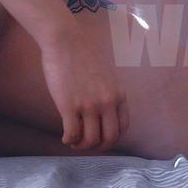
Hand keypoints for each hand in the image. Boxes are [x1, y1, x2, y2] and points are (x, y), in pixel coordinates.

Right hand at [39, 21, 128, 150]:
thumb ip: (107, 93)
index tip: (101, 138)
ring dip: (81, 145)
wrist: (64, 39)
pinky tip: (65, 137)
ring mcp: (88, 105)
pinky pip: (72, 134)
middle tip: (86, 144)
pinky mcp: (69, 106)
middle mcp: (107, 102)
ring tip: (73, 141)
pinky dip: (68, 140)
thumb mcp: (106, 75)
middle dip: (97, 147)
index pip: (123, 128)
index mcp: (118, 94)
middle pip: (109, 139)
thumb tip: (101, 112)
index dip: (112, 138)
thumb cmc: (82, 52)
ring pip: (90, 140)